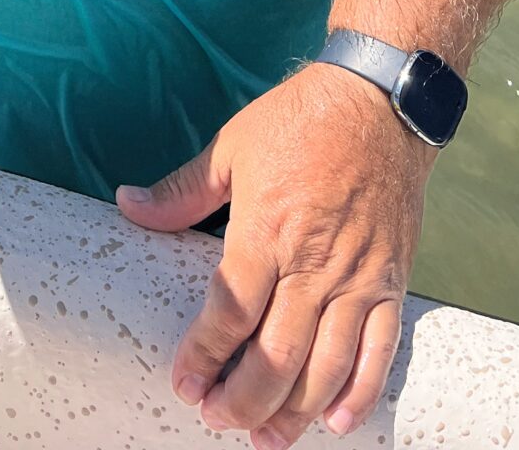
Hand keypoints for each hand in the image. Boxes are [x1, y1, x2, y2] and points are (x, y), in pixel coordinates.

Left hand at [117, 62, 431, 444]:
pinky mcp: (391, 281)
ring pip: (326, 367)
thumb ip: (181, 191)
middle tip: (217, 419)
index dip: (204, 356)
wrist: (378, 102)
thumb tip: (127, 205)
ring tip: (266, 438)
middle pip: (276, 356)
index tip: (184, 384)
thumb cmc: (299, 121)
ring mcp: (357, 278)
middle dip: (243, 400)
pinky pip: (380, 351)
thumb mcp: (231, 147)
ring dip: (295, 412)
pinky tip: (335, 421)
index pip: (230, 312)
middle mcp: (312, 264)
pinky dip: (359, 393)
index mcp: (265, 230)